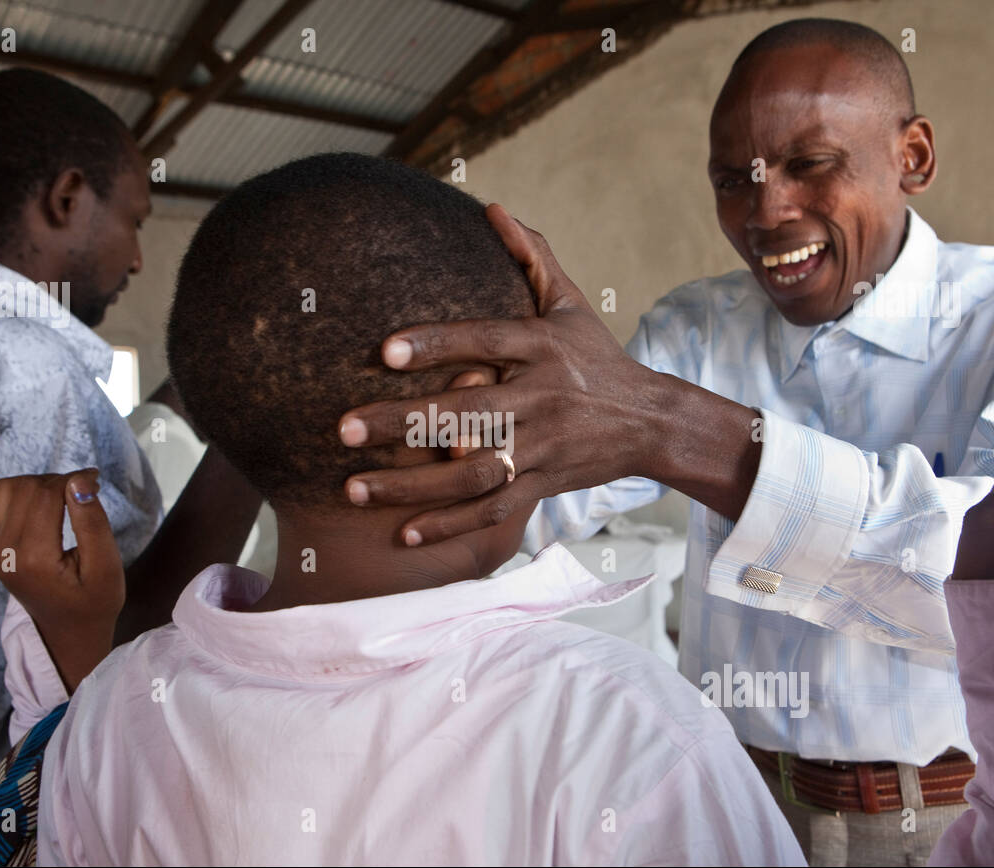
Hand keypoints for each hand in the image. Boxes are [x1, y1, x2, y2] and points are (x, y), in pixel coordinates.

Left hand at [0, 468, 124, 691]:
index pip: (46, 494)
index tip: (97, 479)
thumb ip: (92, 521)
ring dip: (39, 484)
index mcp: (33, 557)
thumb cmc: (95, 602)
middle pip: (25, 487)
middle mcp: (5, 551)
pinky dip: (23, 494)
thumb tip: (79, 479)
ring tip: (66, 497)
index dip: (74, 479)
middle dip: (58, 480)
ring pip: (7, 488)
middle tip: (87, 489)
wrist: (69, 633)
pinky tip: (47, 507)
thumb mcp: (106, 566)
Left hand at [337, 203, 670, 545]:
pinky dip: (449, 525)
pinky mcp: (543, 486)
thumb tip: (493, 208)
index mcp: (543, 347)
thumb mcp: (570, 303)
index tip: (383, 351)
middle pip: (465, 414)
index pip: (484, 341)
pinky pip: (493, 511)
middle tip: (343, 429)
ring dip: (411, 485)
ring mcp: (542, 448)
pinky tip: (403, 533)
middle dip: (401, 424)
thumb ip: (533, 256)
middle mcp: (543, 398)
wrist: (650, 420)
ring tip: (353, 488)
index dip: (436, 344)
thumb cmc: (596, 356)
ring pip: (472, 473)